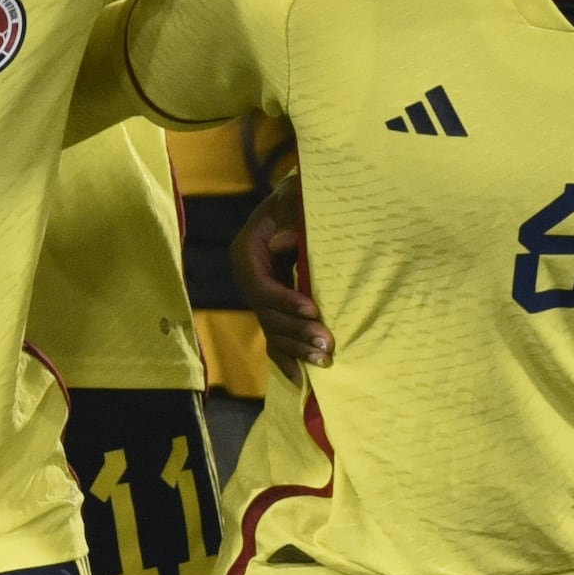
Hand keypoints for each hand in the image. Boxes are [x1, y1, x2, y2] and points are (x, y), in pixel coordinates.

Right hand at [236, 172, 330, 371]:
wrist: (304, 205)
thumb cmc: (303, 197)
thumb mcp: (296, 195)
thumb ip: (291, 211)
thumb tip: (283, 242)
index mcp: (247, 251)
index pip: (260, 284)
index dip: (284, 300)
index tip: (312, 309)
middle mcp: (249, 277)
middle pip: (266, 314)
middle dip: (295, 331)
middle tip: (326, 343)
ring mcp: (261, 296)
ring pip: (272, 330)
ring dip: (296, 348)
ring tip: (324, 359)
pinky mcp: (275, 308)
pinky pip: (276, 337)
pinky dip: (287, 357)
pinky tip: (301, 378)